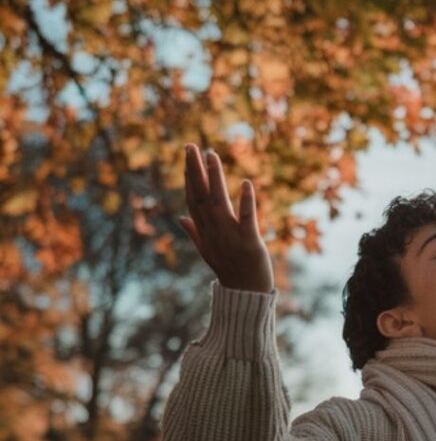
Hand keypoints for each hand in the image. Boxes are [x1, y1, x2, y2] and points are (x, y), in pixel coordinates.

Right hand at [180, 144, 274, 293]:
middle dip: (194, 170)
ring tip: (211, 155)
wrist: (246, 295)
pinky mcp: (250, 242)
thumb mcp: (207, 252)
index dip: (188, 178)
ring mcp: (231, 236)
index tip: (187, 157)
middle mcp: (214, 231)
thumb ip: (194, 232)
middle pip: (201, 196)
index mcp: (205, 232)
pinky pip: (248, 219)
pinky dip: (246, 202)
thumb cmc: (229, 272)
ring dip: (215, 178)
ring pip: (220, 202)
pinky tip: (246, 183)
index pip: (193, 200)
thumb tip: (181, 218)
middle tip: (191, 145)